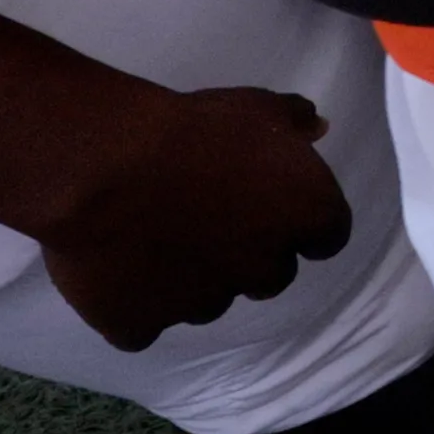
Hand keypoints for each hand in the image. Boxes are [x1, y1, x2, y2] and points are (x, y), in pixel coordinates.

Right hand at [18, 77, 354, 349]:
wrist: (105, 168)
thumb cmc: (192, 128)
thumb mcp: (255, 107)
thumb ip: (294, 119)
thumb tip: (318, 127)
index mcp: (306, 216)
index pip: (328, 235)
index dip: (301, 222)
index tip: (275, 207)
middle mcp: (263, 269)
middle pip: (271, 274)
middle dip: (249, 253)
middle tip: (211, 220)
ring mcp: (202, 304)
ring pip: (208, 301)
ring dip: (194, 280)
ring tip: (155, 239)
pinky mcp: (141, 325)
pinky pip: (142, 326)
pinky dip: (132, 307)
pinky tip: (115, 275)